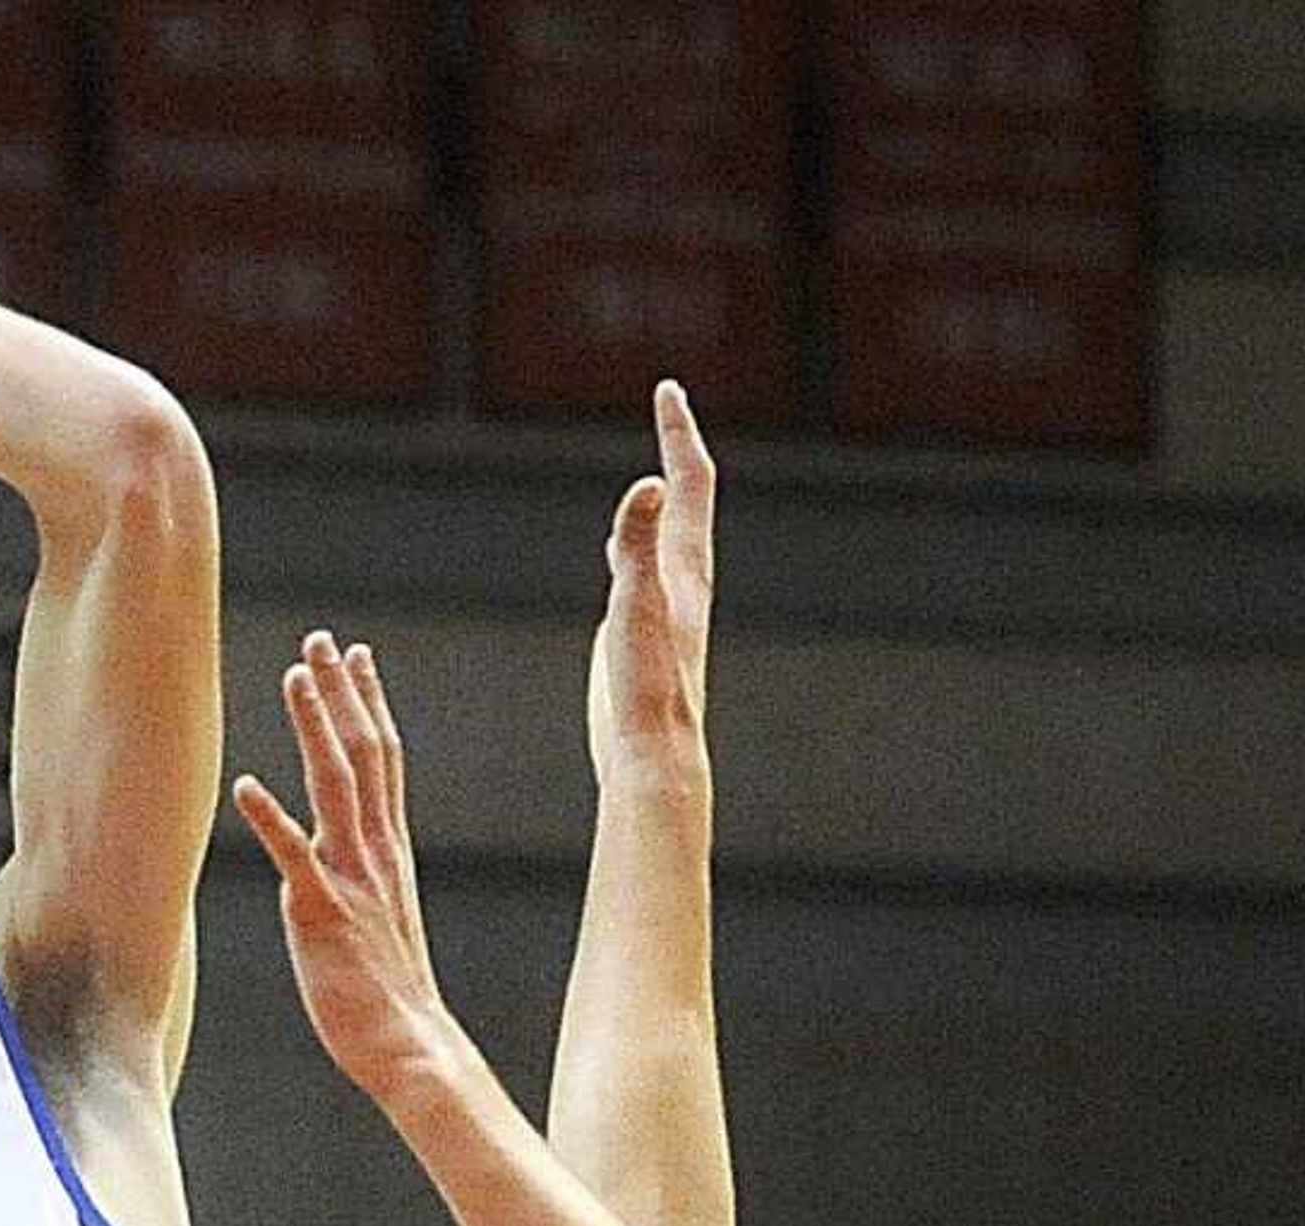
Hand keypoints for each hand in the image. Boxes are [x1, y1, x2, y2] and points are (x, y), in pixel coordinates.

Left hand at [234, 634, 467, 1102]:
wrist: (409, 1045)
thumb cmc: (386, 992)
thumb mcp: (375, 917)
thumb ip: (356, 877)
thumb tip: (331, 858)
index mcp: (387, 850)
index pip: (382, 760)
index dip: (366, 705)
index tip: (355, 657)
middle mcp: (374, 853)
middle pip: (362, 755)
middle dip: (341, 695)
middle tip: (322, 640)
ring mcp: (351, 880)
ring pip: (336, 787)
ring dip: (314, 729)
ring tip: (295, 678)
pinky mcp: (322, 914)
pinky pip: (296, 859)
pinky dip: (271, 820)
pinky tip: (245, 786)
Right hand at [586, 379, 717, 777]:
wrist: (656, 756)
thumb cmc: (647, 689)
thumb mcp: (635, 609)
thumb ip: (636, 547)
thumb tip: (647, 483)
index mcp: (685, 569)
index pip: (689, 484)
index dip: (678, 434)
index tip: (668, 390)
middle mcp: (683, 583)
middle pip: (687, 501)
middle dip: (677, 450)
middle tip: (667, 408)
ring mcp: (664, 609)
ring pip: (667, 536)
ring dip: (660, 497)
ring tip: (652, 468)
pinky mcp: (642, 635)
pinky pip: (642, 571)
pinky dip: (631, 544)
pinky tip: (615, 553)